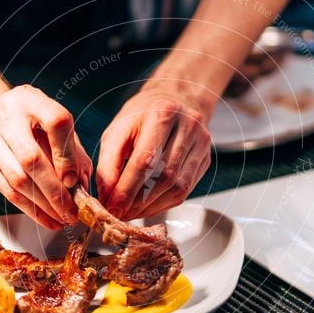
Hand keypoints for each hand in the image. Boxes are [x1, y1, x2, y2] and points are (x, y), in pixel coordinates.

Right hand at [0, 84, 91, 228]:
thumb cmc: (24, 118)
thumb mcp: (49, 120)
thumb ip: (71, 147)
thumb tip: (82, 182)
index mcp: (31, 100)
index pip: (55, 123)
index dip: (67, 155)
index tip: (75, 180)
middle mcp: (6, 116)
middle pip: (32, 159)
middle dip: (55, 191)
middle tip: (72, 210)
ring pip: (18, 180)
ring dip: (43, 205)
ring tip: (62, 218)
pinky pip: (7, 191)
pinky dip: (29, 209)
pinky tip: (45, 218)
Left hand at [96, 89, 211, 218]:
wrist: (174, 100)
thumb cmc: (142, 116)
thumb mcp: (118, 131)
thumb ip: (109, 164)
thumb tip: (107, 197)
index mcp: (162, 114)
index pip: (145, 160)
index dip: (127, 189)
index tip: (112, 207)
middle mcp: (188, 127)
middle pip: (164, 176)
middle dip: (138, 201)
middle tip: (119, 213)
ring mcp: (202, 143)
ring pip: (178, 187)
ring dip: (151, 206)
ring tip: (131, 212)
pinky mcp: (206, 158)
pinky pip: (186, 190)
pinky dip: (164, 203)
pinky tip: (147, 206)